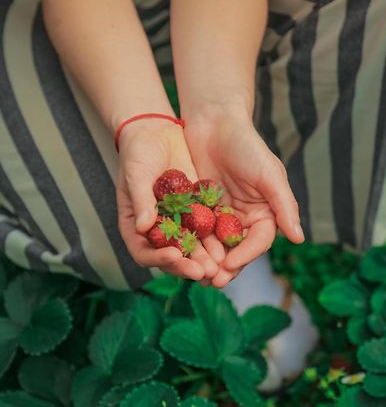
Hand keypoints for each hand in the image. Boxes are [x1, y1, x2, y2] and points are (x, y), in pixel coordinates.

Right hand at [116, 121, 218, 280]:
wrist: (156, 133)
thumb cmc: (137, 153)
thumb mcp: (136, 175)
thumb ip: (141, 200)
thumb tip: (142, 226)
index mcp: (135, 227)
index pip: (144, 252)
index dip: (159, 258)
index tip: (175, 256)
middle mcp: (157, 230)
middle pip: (171, 256)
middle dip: (187, 265)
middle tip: (205, 272)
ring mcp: (177, 222)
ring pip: (191, 246)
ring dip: (204, 257)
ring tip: (219, 265)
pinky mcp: (194, 211)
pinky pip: (205, 228)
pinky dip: (215, 237)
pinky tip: (228, 243)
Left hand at [184, 108, 303, 286]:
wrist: (215, 122)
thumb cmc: (247, 145)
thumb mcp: (269, 174)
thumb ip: (284, 205)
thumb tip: (298, 238)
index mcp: (265, 212)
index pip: (258, 241)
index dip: (247, 255)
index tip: (231, 265)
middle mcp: (244, 217)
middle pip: (237, 248)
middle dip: (226, 266)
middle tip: (213, 281)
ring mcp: (222, 215)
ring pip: (216, 244)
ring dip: (208, 261)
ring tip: (197, 276)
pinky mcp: (201, 209)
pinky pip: (197, 230)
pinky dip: (191, 244)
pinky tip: (181, 255)